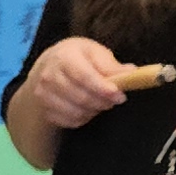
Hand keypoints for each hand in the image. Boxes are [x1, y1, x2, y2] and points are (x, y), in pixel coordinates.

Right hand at [20, 36, 137, 133]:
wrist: (49, 66)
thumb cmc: (77, 57)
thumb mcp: (94, 52)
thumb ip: (111, 65)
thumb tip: (131, 73)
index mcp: (64, 57)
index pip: (84, 76)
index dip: (103, 88)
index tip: (119, 95)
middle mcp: (49, 76)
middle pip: (81, 97)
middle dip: (103, 101)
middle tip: (115, 99)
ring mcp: (43, 95)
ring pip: (76, 112)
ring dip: (95, 110)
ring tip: (102, 102)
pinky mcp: (44, 110)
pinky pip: (70, 122)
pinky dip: (84, 118)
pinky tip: (89, 108)